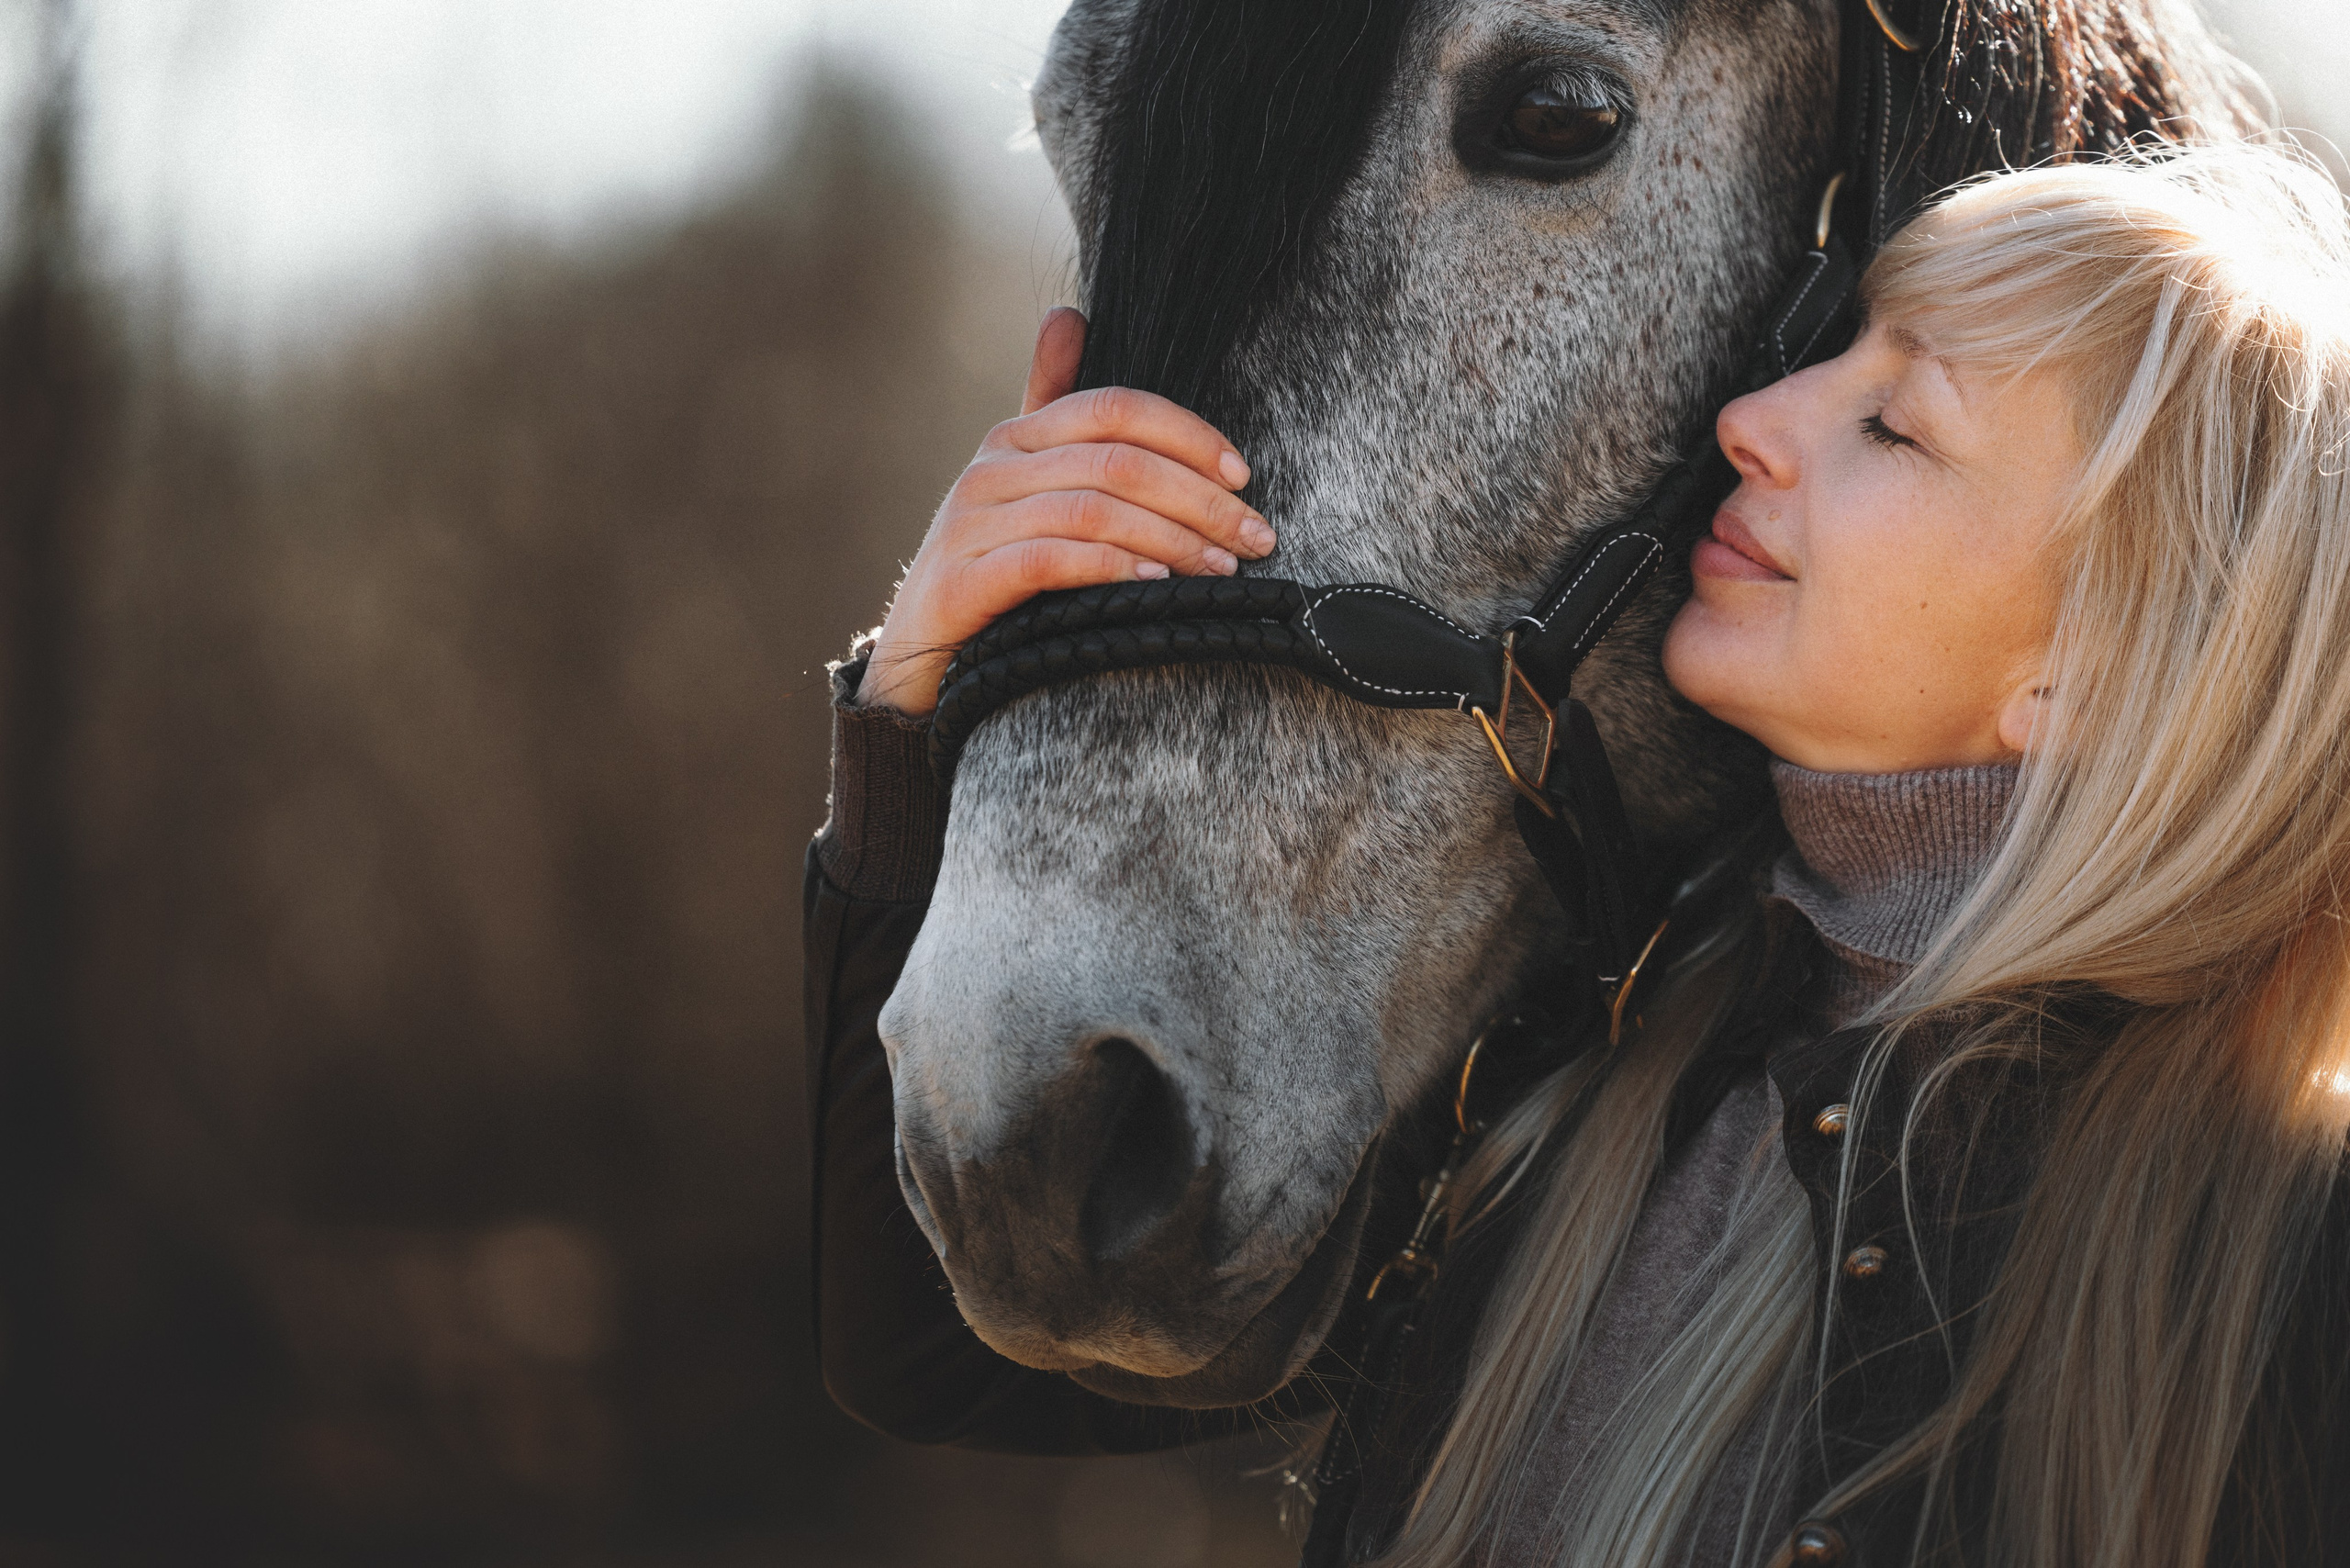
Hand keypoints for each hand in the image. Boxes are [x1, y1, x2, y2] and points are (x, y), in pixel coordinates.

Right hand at [855, 308, 1273, 716]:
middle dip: (1199, 500)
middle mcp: (990, 468)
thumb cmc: (992, 566)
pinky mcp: (962, 581)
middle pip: (1115, 462)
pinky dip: (1109, 568)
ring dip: (1171, 539)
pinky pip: (1048, 561)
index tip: (1243, 477)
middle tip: (1255, 537)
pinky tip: (1154, 583)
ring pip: (1091, 511)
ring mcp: (971, 523)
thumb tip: (1067, 314)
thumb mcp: (1023, 482)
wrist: (920, 652)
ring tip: (1221, 568)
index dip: (1188, 435)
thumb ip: (1052, 405)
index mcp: (1015, 436)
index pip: (1115, 408)